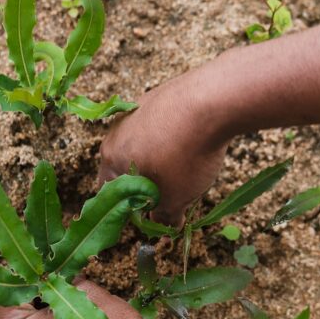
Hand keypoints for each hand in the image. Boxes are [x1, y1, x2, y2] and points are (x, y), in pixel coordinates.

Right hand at [98, 64, 232, 225]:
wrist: (211, 101)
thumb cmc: (185, 155)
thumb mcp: (175, 198)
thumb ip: (164, 215)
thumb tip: (164, 224)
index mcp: (111, 157)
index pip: (108, 191)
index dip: (128, 208)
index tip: (150, 215)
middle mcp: (118, 130)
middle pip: (126, 165)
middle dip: (146, 183)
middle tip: (172, 194)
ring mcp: (139, 108)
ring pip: (145, 143)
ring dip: (161, 158)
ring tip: (188, 168)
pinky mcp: (163, 94)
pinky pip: (164, 124)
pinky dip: (175, 136)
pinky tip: (195, 142)